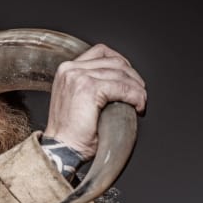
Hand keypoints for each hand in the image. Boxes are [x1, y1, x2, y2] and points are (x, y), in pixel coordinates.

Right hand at [43, 43, 145, 160]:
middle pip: (114, 61)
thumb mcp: (78, 102)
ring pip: (120, 73)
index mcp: (66, 70)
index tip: (130, 79)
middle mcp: (70, 69)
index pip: (101, 52)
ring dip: (137, 88)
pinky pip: (122, 87)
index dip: (121, 62)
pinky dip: (135, 96)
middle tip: (140, 94)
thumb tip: (118, 86)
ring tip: (141, 103)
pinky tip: (138, 107)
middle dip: (132, 76)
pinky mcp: (89, 88)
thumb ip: (91, 87)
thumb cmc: (71, 134)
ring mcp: (79, 77)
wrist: (61, 149)